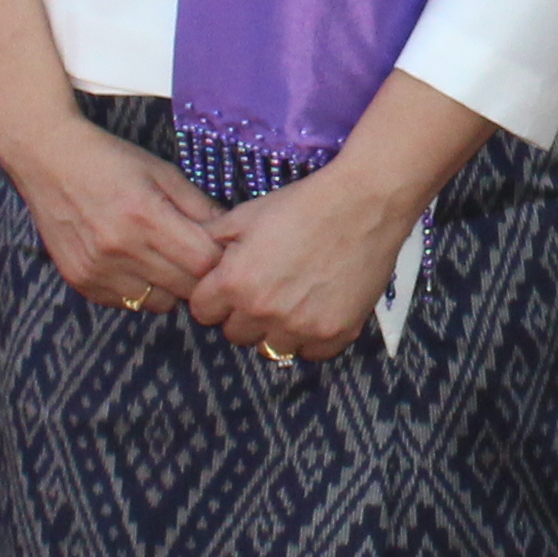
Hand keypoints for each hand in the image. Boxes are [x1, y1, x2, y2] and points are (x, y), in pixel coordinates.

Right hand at [0, 111, 225, 315]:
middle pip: (185, 288)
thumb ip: (199, 206)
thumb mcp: (162, 172)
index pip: (204, 263)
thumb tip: (232, 236)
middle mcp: (120, 248)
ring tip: (162, 258)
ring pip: (159, 303)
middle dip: (199, 276)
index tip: (220, 250)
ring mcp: (98, 269)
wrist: (47, 159)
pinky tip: (133, 263)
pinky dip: (140, 290)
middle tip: (196, 257)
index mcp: (145, 215)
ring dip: (170, 287)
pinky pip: (128, 303)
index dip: (219, 259)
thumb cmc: (111, 160)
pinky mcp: (82, 281)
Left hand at [187, 165, 416, 362]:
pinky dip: (311, 337)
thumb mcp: (246, 214)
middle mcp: (264, 312)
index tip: (230, 284)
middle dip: (243, 314)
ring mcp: (301, 326)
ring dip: (275, 329)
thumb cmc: (302, 204)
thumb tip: (193, 251)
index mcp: (235, 283)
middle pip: (235, 334)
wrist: (363, 204)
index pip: (203, 312)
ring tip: (291, 300)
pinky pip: (311, 352)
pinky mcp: (336, 333)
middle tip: (264, 288)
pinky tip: (317, 310)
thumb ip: (212, 239)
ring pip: (271, 348)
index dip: (213, 296)